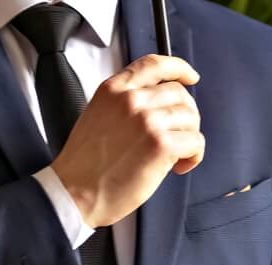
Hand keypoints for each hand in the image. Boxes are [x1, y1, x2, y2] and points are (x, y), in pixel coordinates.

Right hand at [52, 54, 203, 229]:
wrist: (75, 192)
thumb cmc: (85, 165)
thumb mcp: (97, 116)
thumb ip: (124, 104)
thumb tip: (158, 107)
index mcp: (113, 89)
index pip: (154, 64)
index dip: (179, 68)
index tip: (190, 76)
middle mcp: (131, 100)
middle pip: (179, 94)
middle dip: (186, 116)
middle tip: (179, 137)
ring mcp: (147, 120)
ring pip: (191, 118)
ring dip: (189, 138)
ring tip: (174, 157)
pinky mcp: (161, 144)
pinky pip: (195, 141)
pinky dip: (193, 156)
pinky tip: (177, 167)